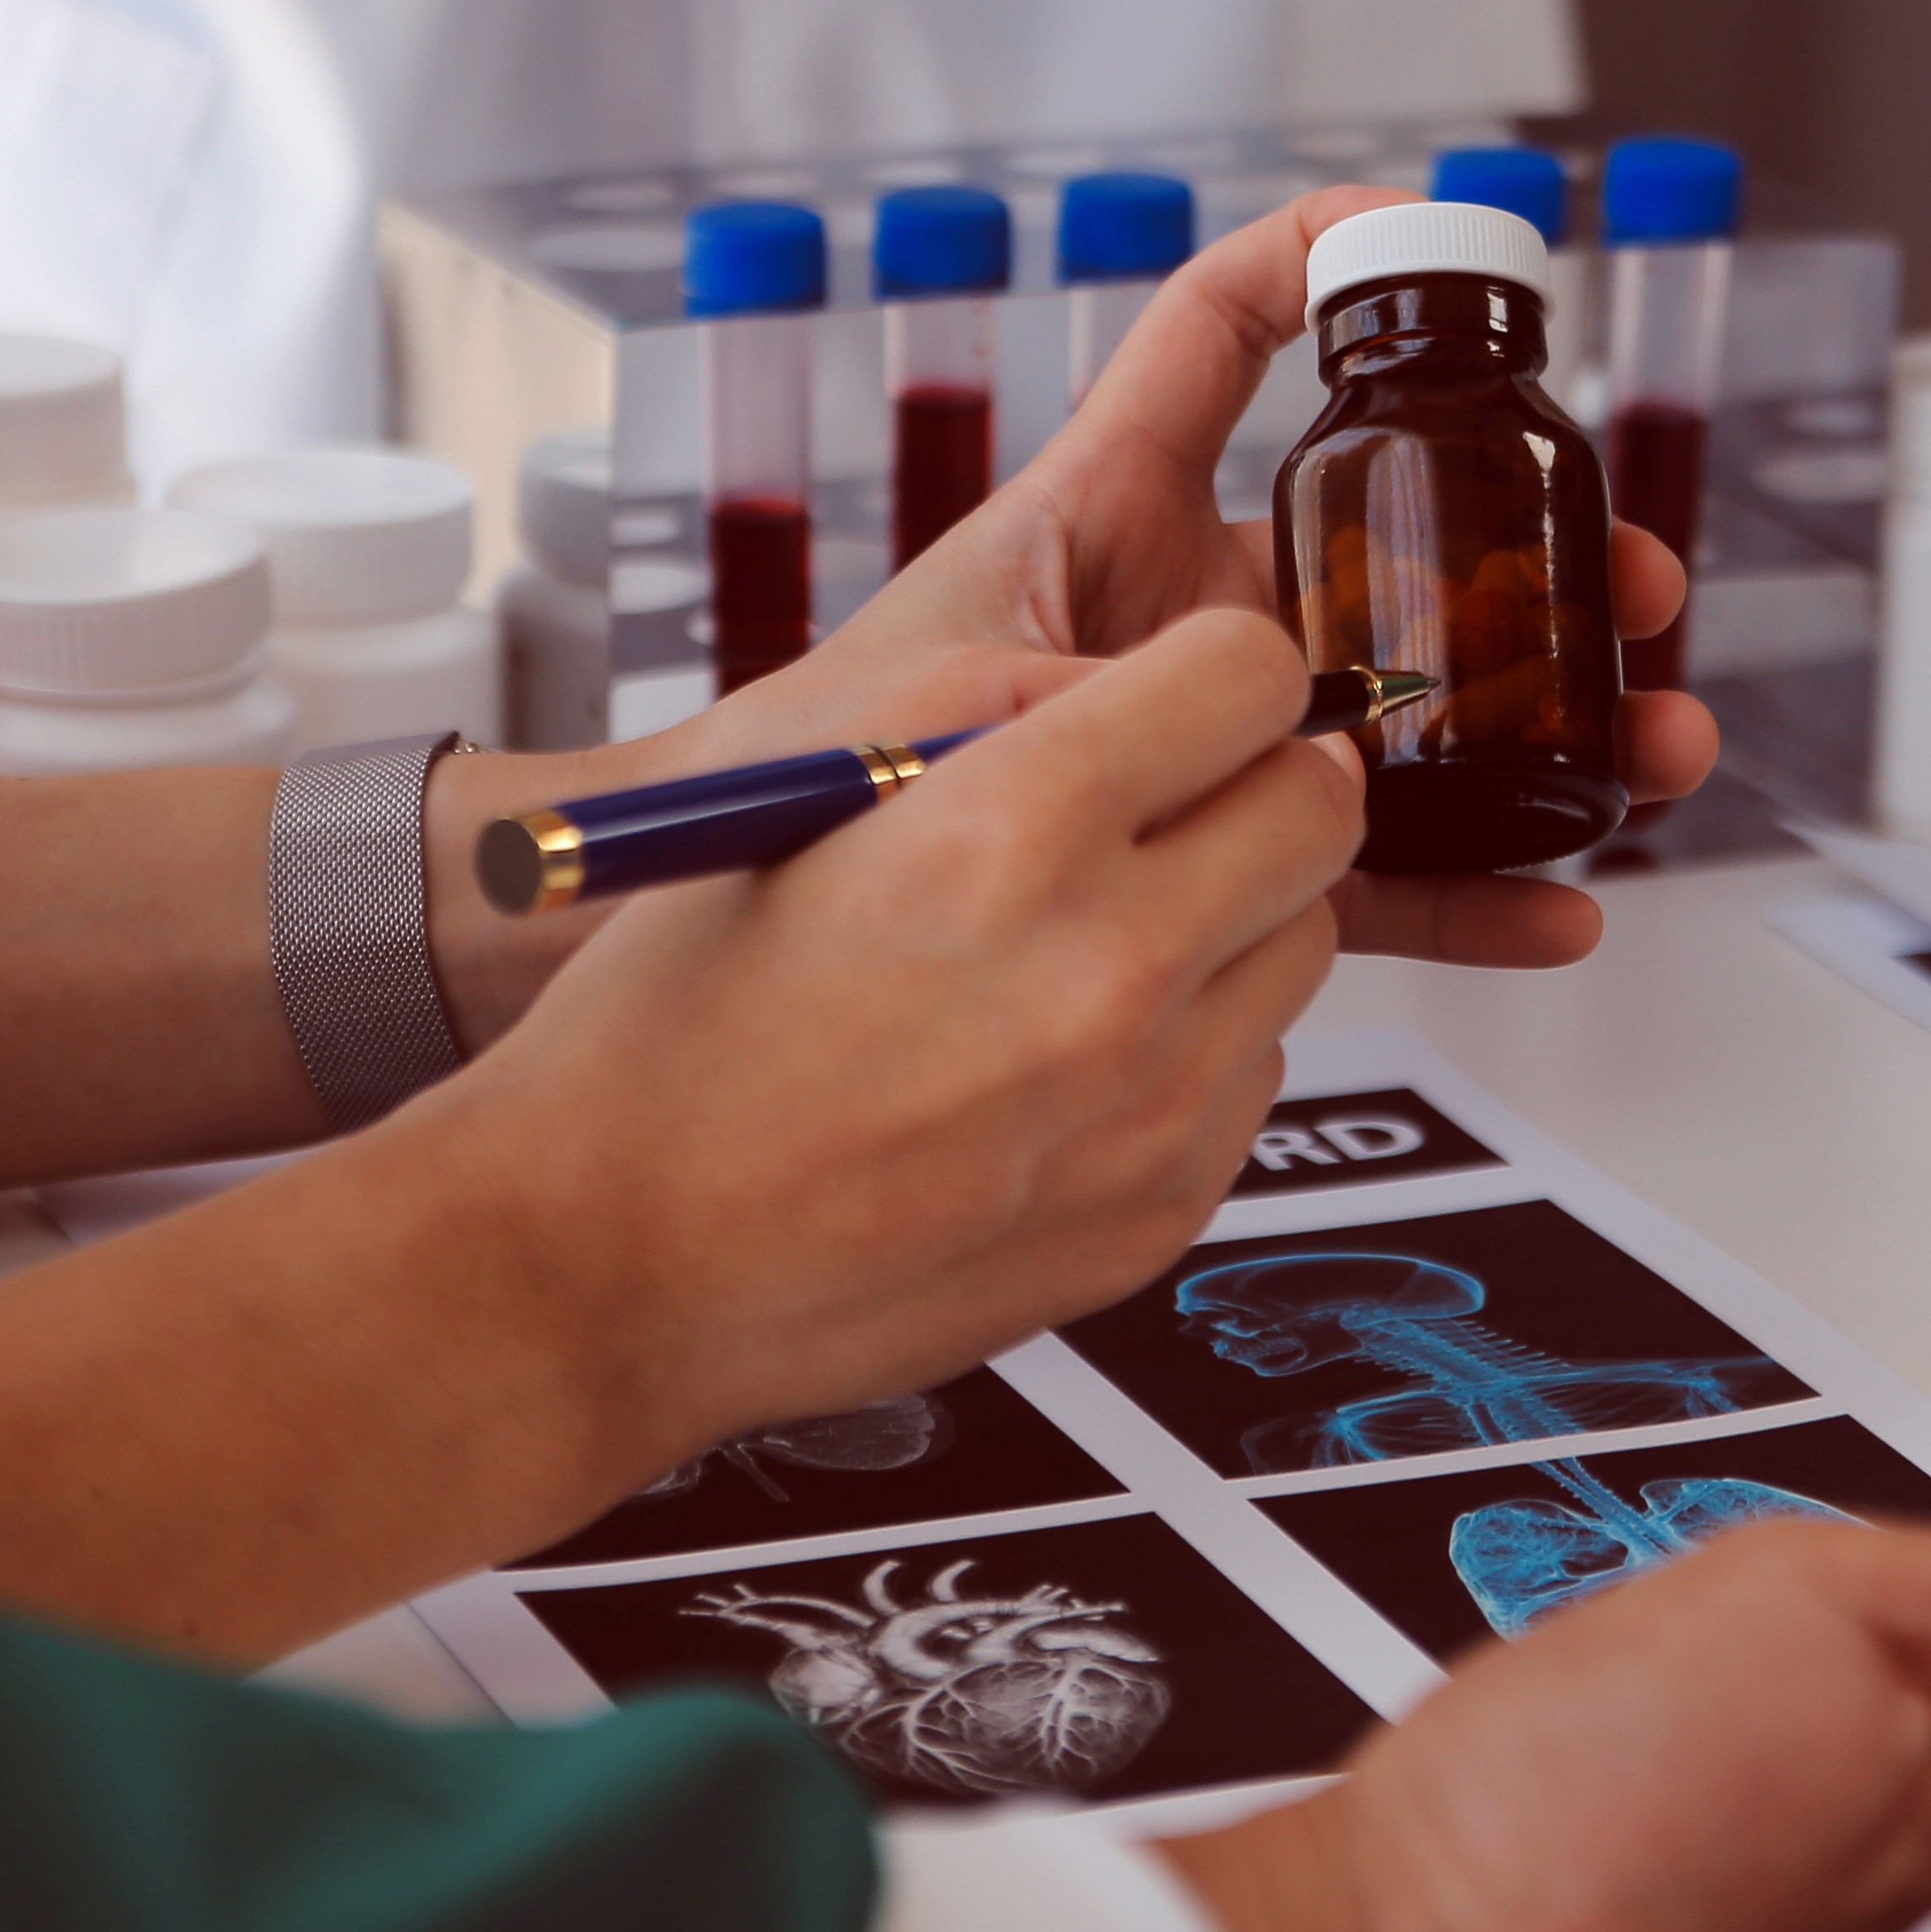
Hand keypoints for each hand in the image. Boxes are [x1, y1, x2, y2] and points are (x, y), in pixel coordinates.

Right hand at [407, 609, 1358, 1479]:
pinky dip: (1194, 1048)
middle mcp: (1108, 970)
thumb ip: (1001, 713)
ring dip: (1234, 919)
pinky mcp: (1161, 1213)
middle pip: (1320, 809)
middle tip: (1177, 800)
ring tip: (1093, 943)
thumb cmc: (673, 1026)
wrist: (610, 1260)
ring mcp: (1150, 1110)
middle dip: (1259, 781)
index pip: (1251, 679)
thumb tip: (1142, 696)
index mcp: (1010, 830)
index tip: (1193, 693)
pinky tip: (1064, 1061)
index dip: (1221, 671)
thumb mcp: (811, 790)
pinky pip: (1253, 1080)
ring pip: (1306, 946)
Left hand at [827, 185, 1722, 966]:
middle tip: (1644, 578)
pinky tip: (1560, 905)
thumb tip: (1261, 723)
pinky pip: (1382, 865)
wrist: (771, 909)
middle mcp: (1188, 606)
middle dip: (1542, 550)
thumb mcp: (954, 687)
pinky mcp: (1237, 848)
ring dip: (1557, 728)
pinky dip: (1480, 887)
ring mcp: (1227, 726)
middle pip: (1400, 538)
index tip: (1433, 222)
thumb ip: (1097, 688)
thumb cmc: (816, 772)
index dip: (1317, 250)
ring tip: (1653, 754)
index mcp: (1108, 511)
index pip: (1216, 333)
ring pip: (1427, 707)